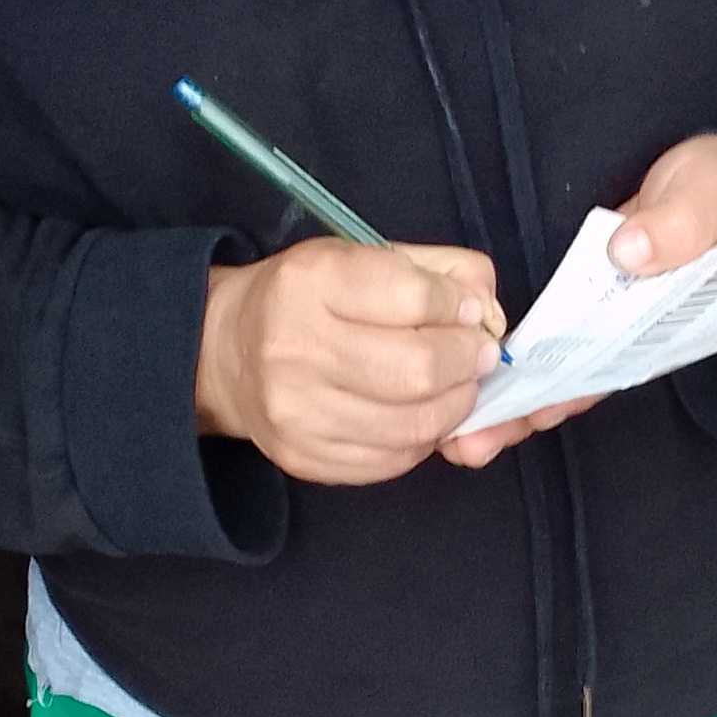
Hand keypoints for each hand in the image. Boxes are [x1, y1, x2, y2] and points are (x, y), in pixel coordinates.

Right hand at [196, 239, 507, 483]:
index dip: (459, 306)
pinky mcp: (304, 457)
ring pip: (414, 424)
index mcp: (312, 281)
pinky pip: (393, 460)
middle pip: (419, 369)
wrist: (228, 350)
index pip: (413, 296)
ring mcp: (297, 411)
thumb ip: (438, 271)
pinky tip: (421, 416)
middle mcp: (296, 346)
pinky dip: (423, 440)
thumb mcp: (365, 256)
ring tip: (456, 388)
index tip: (469, 311)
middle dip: (468, 363)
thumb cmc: (309, 297)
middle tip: (477, 357)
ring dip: (455, 407)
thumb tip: (489, 312)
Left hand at [445, 136, 716, 467]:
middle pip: (581, 381)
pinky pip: (546, 338)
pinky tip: (471, 388)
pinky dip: (512, 362)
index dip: (578, 389)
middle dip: (529, 411)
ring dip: (513, 400)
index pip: (622, 364)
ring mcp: (606, 319)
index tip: (538, 409)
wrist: (711, 169)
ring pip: (557, 368)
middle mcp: (636, 334)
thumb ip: (680, 224)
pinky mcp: (582, 301)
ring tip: (462, 435)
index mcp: (677, 324)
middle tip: (476, 439)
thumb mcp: (710, 196)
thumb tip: (630, 251)